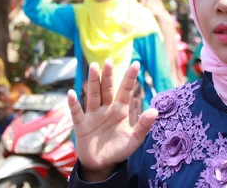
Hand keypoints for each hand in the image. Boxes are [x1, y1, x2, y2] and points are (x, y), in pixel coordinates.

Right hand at [68, 60, 157, 181]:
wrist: (101, 164)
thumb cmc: (118, 149)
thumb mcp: (134, 139)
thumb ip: (143, 125)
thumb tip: (155, 110)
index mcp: (120, 110)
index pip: (125, 91)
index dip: (130, 78)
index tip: (136, 63)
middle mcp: (106, 109)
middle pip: (107, 89)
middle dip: (108, 75)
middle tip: (109, 61)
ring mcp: (93, 115)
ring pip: (93, 95)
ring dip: (93, 82)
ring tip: (93, 67)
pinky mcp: (82, 125)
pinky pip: (77, 113)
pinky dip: (73, 104)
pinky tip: (71, 94)